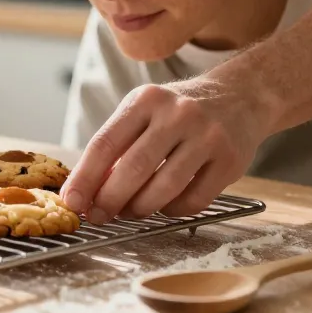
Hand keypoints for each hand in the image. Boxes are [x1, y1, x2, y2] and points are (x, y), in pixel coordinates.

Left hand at [60, 77, 271, 223]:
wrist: (239, 97)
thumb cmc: (177, 112)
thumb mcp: (143, 112)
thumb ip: (116, 146)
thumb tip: (86, 191)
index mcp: (145, 100)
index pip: (105, 143)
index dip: (84, 178)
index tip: (72, 202)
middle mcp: (177, 114)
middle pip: (133, 168)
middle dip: (109, 200)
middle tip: (98, 216)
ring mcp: (207, 137)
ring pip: (164, 188)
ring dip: (140, 208)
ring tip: (130, 211)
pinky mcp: (230, 160)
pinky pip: (193, 200)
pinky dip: (172, 210)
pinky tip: (165, 205)